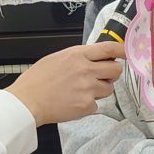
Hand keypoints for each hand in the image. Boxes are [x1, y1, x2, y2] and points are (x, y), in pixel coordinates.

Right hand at [8, 42, 124, 125]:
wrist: (27, 101)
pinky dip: (88, 105)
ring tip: (81, 92)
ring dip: (100, 91)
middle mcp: (86, 70)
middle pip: (115, 70)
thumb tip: (93, 58)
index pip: (108, 49)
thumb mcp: (57, 58)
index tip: (126, 53)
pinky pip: (96, 105)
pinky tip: (73, 102)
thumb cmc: (37, 80)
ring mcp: (88, 88)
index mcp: (77, 55)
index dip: (121, 51)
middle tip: (102, 78)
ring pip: (108, 89)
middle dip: (112, 74)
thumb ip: (77, 58)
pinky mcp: (87, 105)